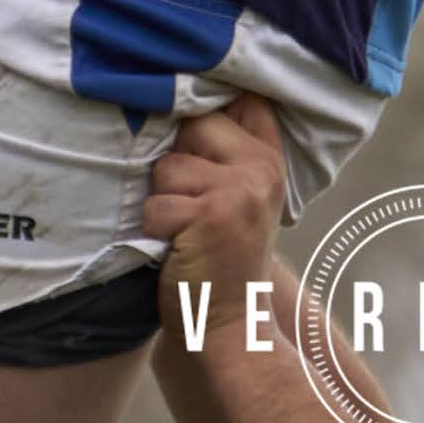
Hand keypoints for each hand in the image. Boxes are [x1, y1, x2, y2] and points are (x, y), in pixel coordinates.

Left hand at [144, 92, 290, 292]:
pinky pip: (155, 204)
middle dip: (176, 164)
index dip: (211, 98)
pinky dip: (154, 231)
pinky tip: (176, 250)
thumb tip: (178, 100)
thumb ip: (226, 150)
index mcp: (269, 159)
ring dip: (163, 201)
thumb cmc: (222, 257)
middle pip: (192, 125)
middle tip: (191, 205)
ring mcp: (238, 190)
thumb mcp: (241, 197)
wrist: (230, 324)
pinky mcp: (208, 216)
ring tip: (185, 231)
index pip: (244, 97)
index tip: (196, 118)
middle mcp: (260, 168)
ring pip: (167, 167)